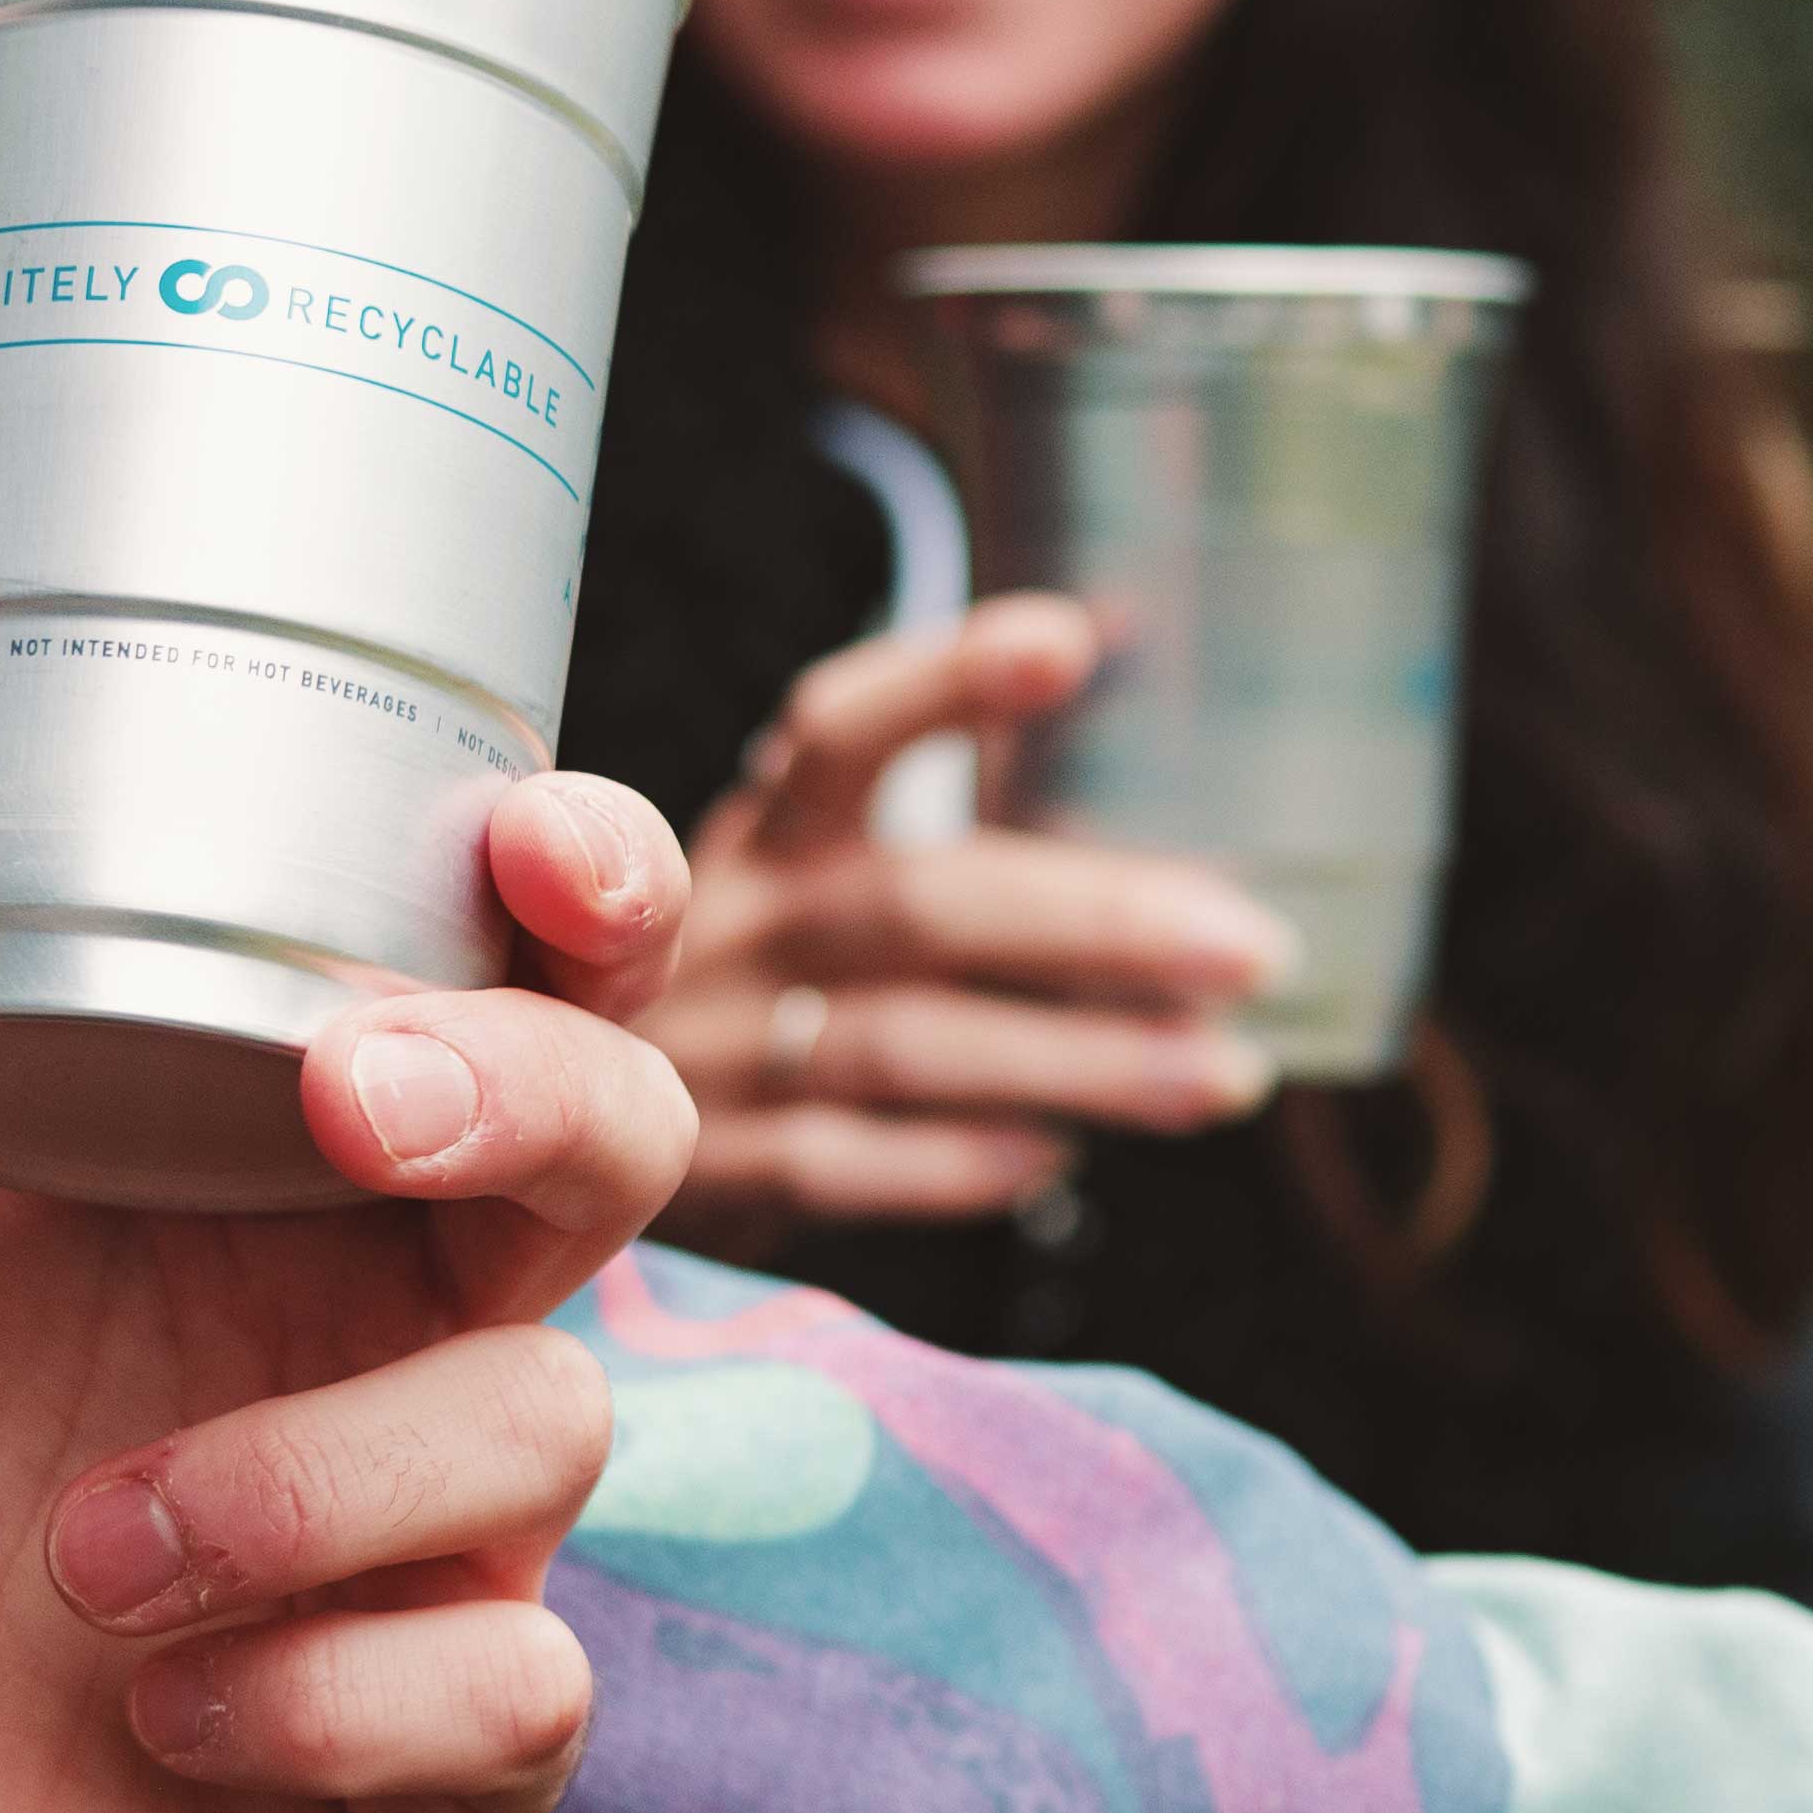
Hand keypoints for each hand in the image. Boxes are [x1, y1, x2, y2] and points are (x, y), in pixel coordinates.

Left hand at [0, 675, 697, 1812]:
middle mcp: (384, 1313)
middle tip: (344, 1109)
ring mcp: (432, 1534)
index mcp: (266, 1140)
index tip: (535, 850)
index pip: (508, 963)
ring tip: (83, 1554)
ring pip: (546, 1422)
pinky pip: (516, 1687)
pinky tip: (153, 1719)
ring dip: (310, 1476)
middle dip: (530, 1095)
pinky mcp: (439, 1749)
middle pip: (618, 1135)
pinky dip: (327, 1696)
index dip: (588, 883)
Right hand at [642, 594, 1296, 1248]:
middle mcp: (725, 924)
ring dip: (1081, 1063)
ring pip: (910, 1047)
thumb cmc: (750, 995)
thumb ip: (944, 855)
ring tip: (1223, 1074)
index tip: (1069, 641)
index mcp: (761, 831)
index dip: (945, 682)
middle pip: (925, 905)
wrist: (559, 1130)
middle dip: (1102, 925)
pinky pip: (842, 1168)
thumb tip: (1159, 793)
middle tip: (1254, 946)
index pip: (840, 730)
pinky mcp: (697, 1171)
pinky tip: (1057, 1162)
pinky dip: (957, 1165)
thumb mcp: (803, 889)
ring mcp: (707, 1048)